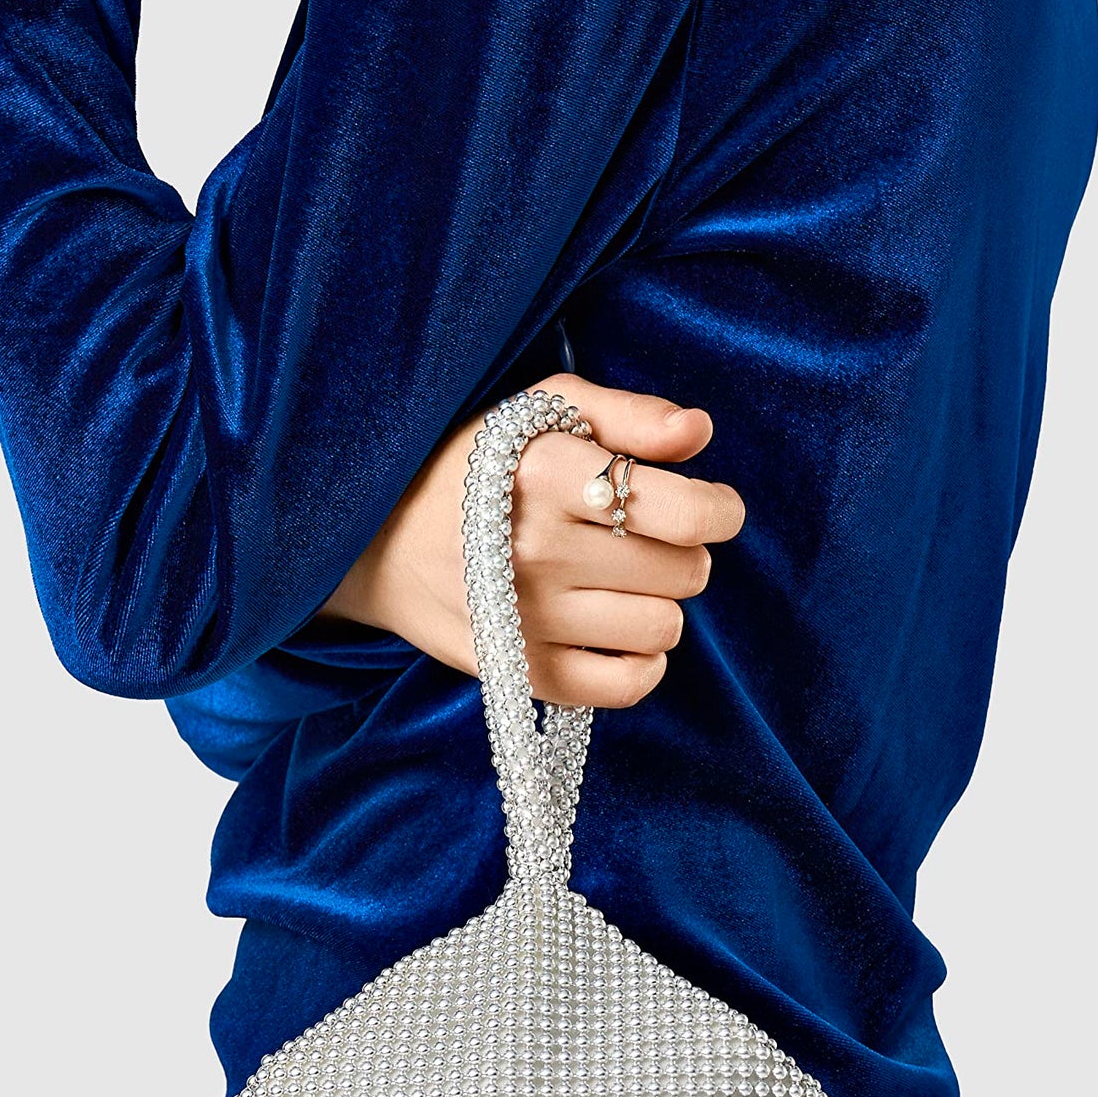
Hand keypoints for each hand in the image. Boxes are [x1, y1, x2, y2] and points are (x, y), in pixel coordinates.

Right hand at [318, 374, 744, 706]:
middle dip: (681, 551)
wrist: (377, 542)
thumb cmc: (474, 466)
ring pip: (664, 627)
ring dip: (660, 603)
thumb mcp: (540, 411)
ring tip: (621, 582)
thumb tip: (699, 432)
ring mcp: (529, 620)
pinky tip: (618, 632)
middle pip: (685, 571)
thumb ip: (626, 414)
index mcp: (546, 474)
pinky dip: (641, 662)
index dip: (719, 510)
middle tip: (643, 539)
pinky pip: (628, 685)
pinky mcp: (523, 673)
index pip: (684, 512)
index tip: (712, 507)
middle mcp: (537, 550)